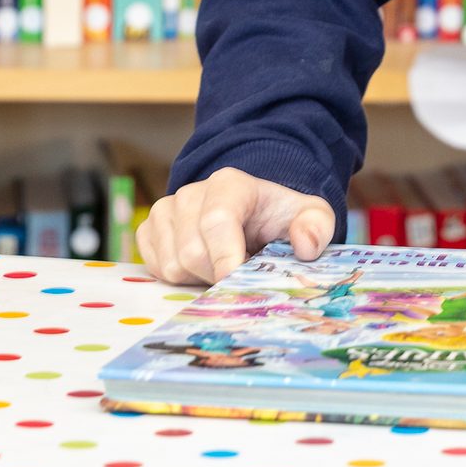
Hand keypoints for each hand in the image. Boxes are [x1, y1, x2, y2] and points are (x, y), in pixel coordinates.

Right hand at [135, 168, 336, 285]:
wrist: (252, 214)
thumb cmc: (278, 218)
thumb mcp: (310, 216)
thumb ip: (316, 226)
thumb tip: (305, 246)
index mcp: (229, 184)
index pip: (217, 220)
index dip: (226, 257)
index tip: (237, 282)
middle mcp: (191, 193)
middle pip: (193, 252)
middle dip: (219, 275)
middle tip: (242, 273)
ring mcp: (165, 211)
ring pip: (173, 265)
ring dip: (200, 278)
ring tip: (224, 265)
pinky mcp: (149, 230)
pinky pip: (155, 269)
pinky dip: (180, 278)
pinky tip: (202, 266)